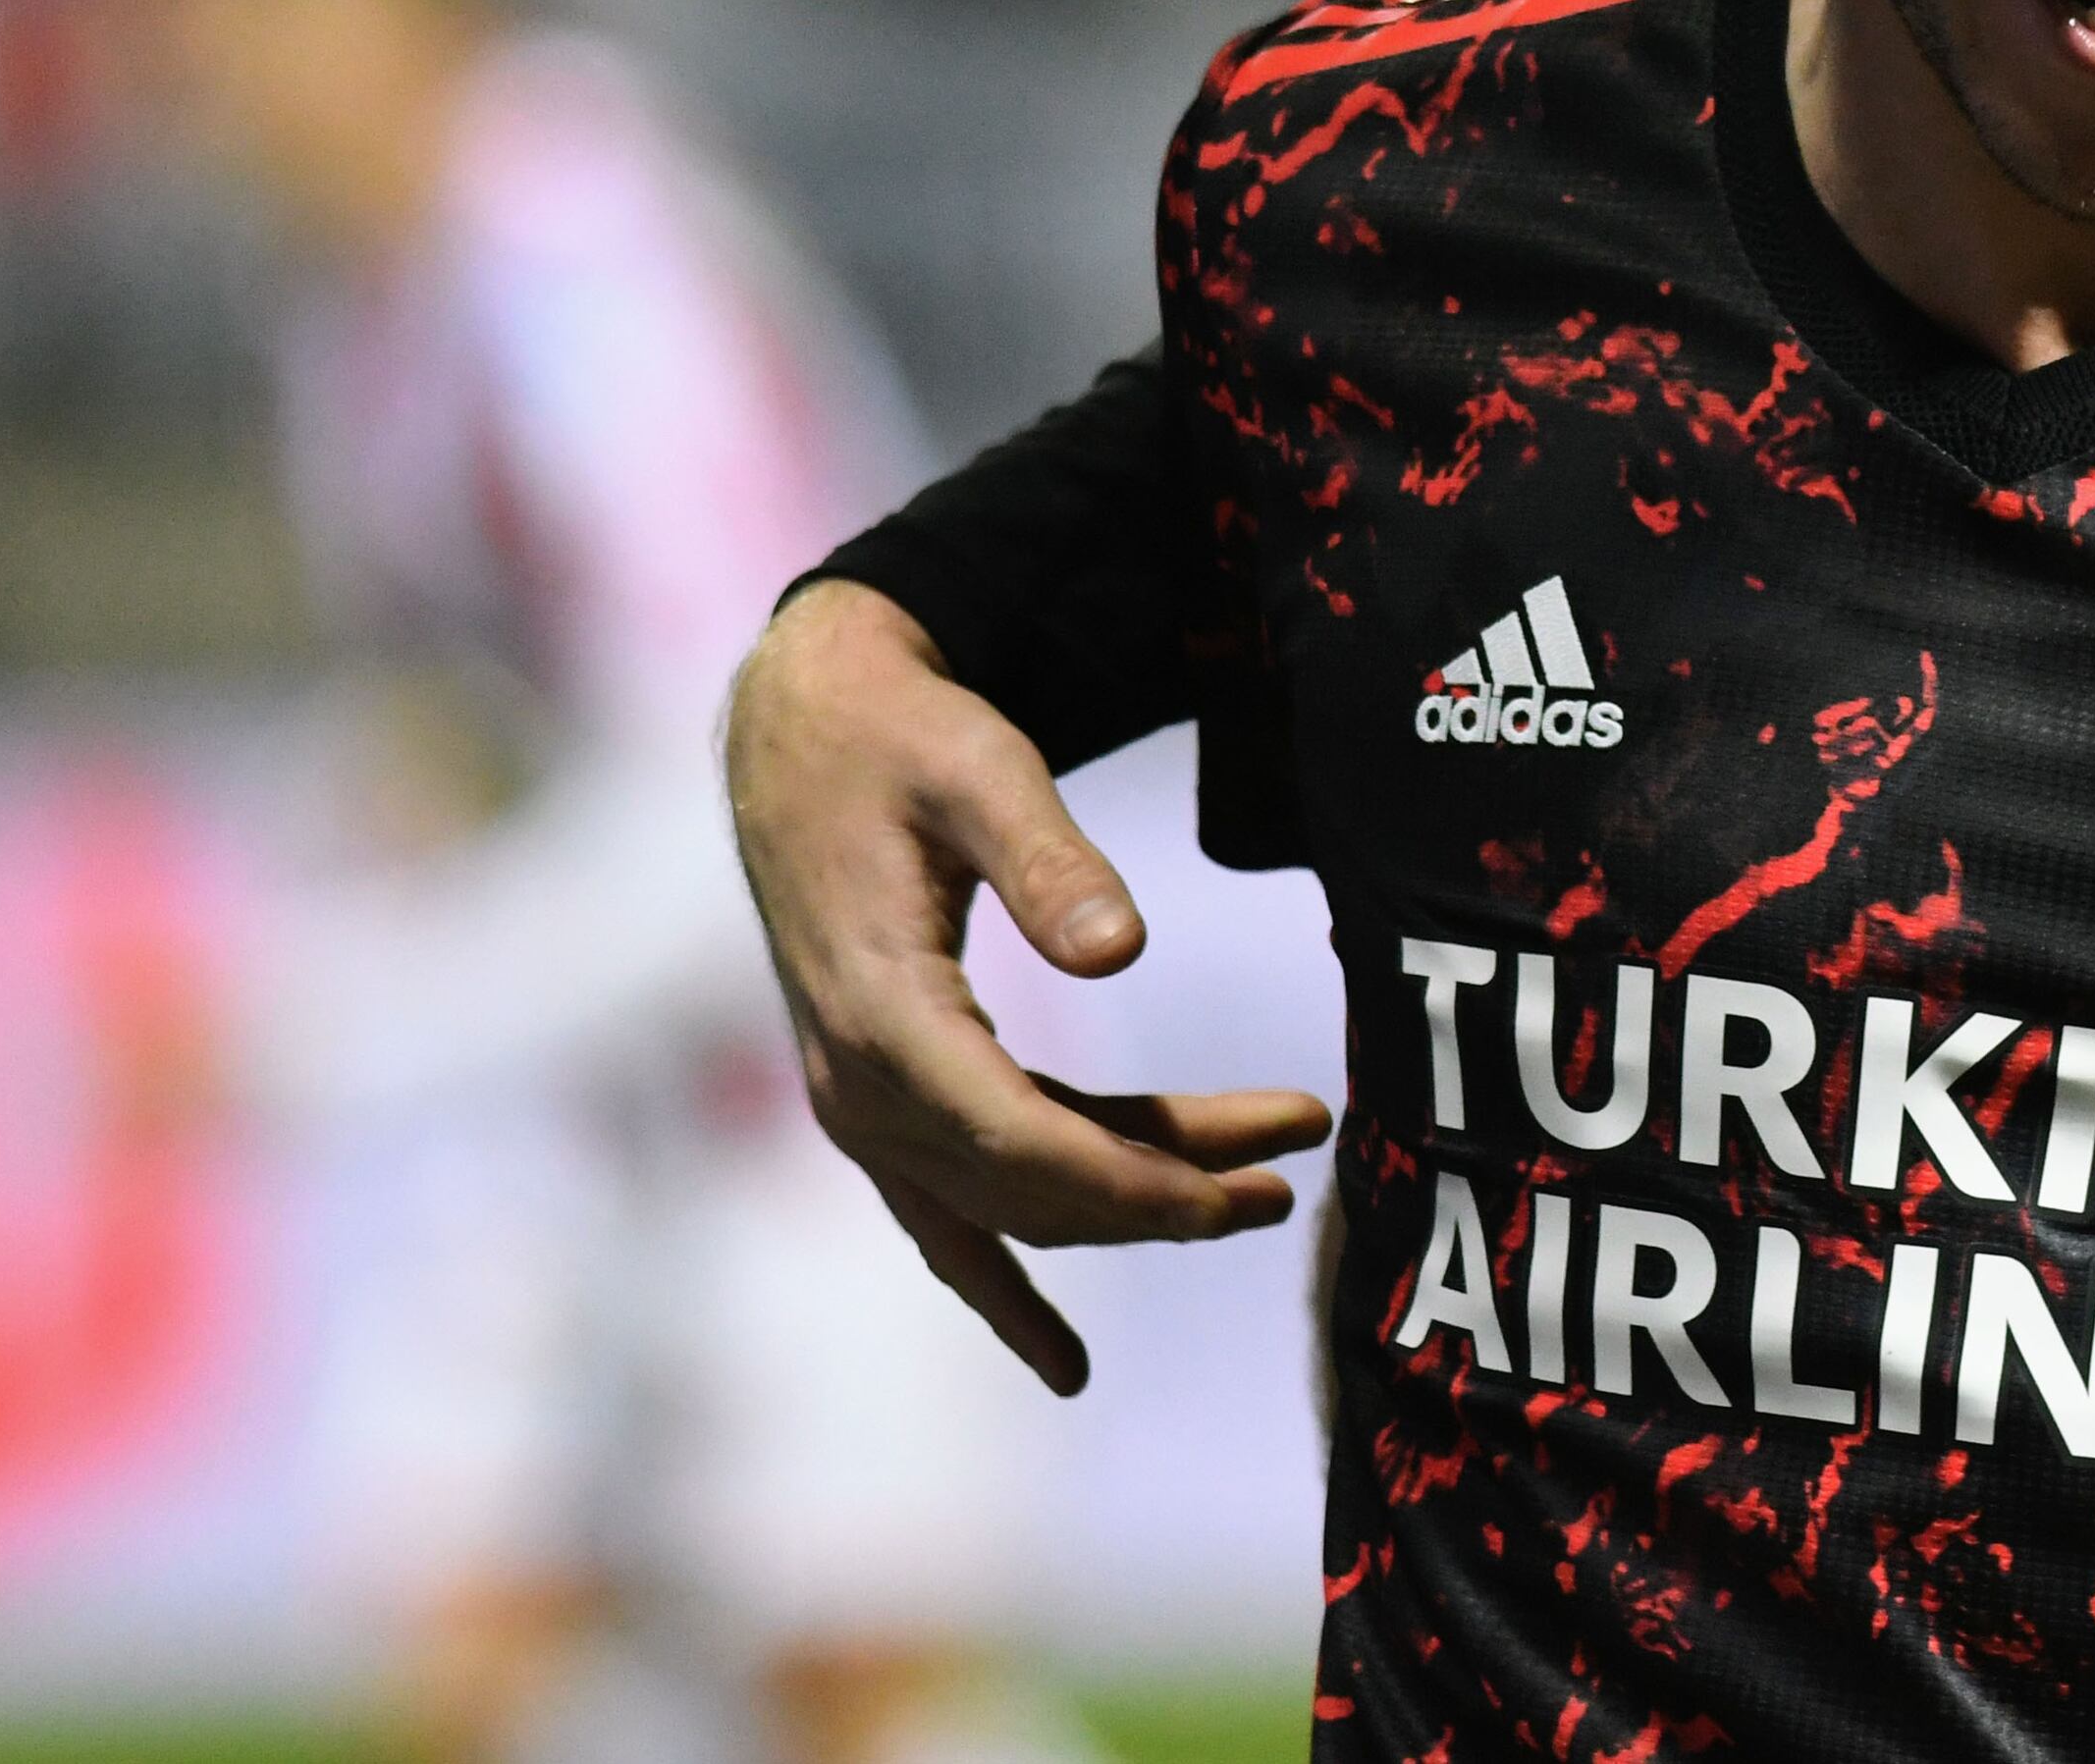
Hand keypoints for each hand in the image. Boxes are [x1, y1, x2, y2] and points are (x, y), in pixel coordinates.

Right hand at [721, 581, 1334, 1391]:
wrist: (801, 732)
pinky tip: (1062, 1360)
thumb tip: (1124, 950)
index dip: (1142, 1179)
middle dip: (1169, 1192)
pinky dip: (1009, 1285)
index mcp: (882, 1014)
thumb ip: (1047, 858)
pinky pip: (949, 1218)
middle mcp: (862, 1087)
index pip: (1024, 1140)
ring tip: (1261, 1190)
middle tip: (1293, 1168)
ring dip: (1130, 1208)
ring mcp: (863, 1108)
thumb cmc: (897, 737)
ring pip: (1010, 1199)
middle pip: (1033, 1183)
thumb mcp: (978, 767)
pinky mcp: (880, 1101)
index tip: (1251, 1180)